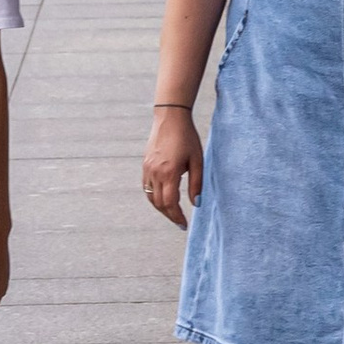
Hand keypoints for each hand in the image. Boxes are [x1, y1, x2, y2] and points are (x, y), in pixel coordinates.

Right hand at [141, 105, 202, 227]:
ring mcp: (147, 169)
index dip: (176, 217)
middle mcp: (155, 173)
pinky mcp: (145, 165)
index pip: (170, 203)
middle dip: (170, 215)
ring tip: (173, 212)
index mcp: (169, 173)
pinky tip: (163, 198)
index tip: (184, 225)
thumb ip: (197, 183)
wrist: (170, 118)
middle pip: (159, 203)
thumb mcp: (197, 160)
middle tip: (180, 222)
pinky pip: (146, 187)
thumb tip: (196, 204)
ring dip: (161, 208)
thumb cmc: (187, 137)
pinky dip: (154, 197)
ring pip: (150, 197)